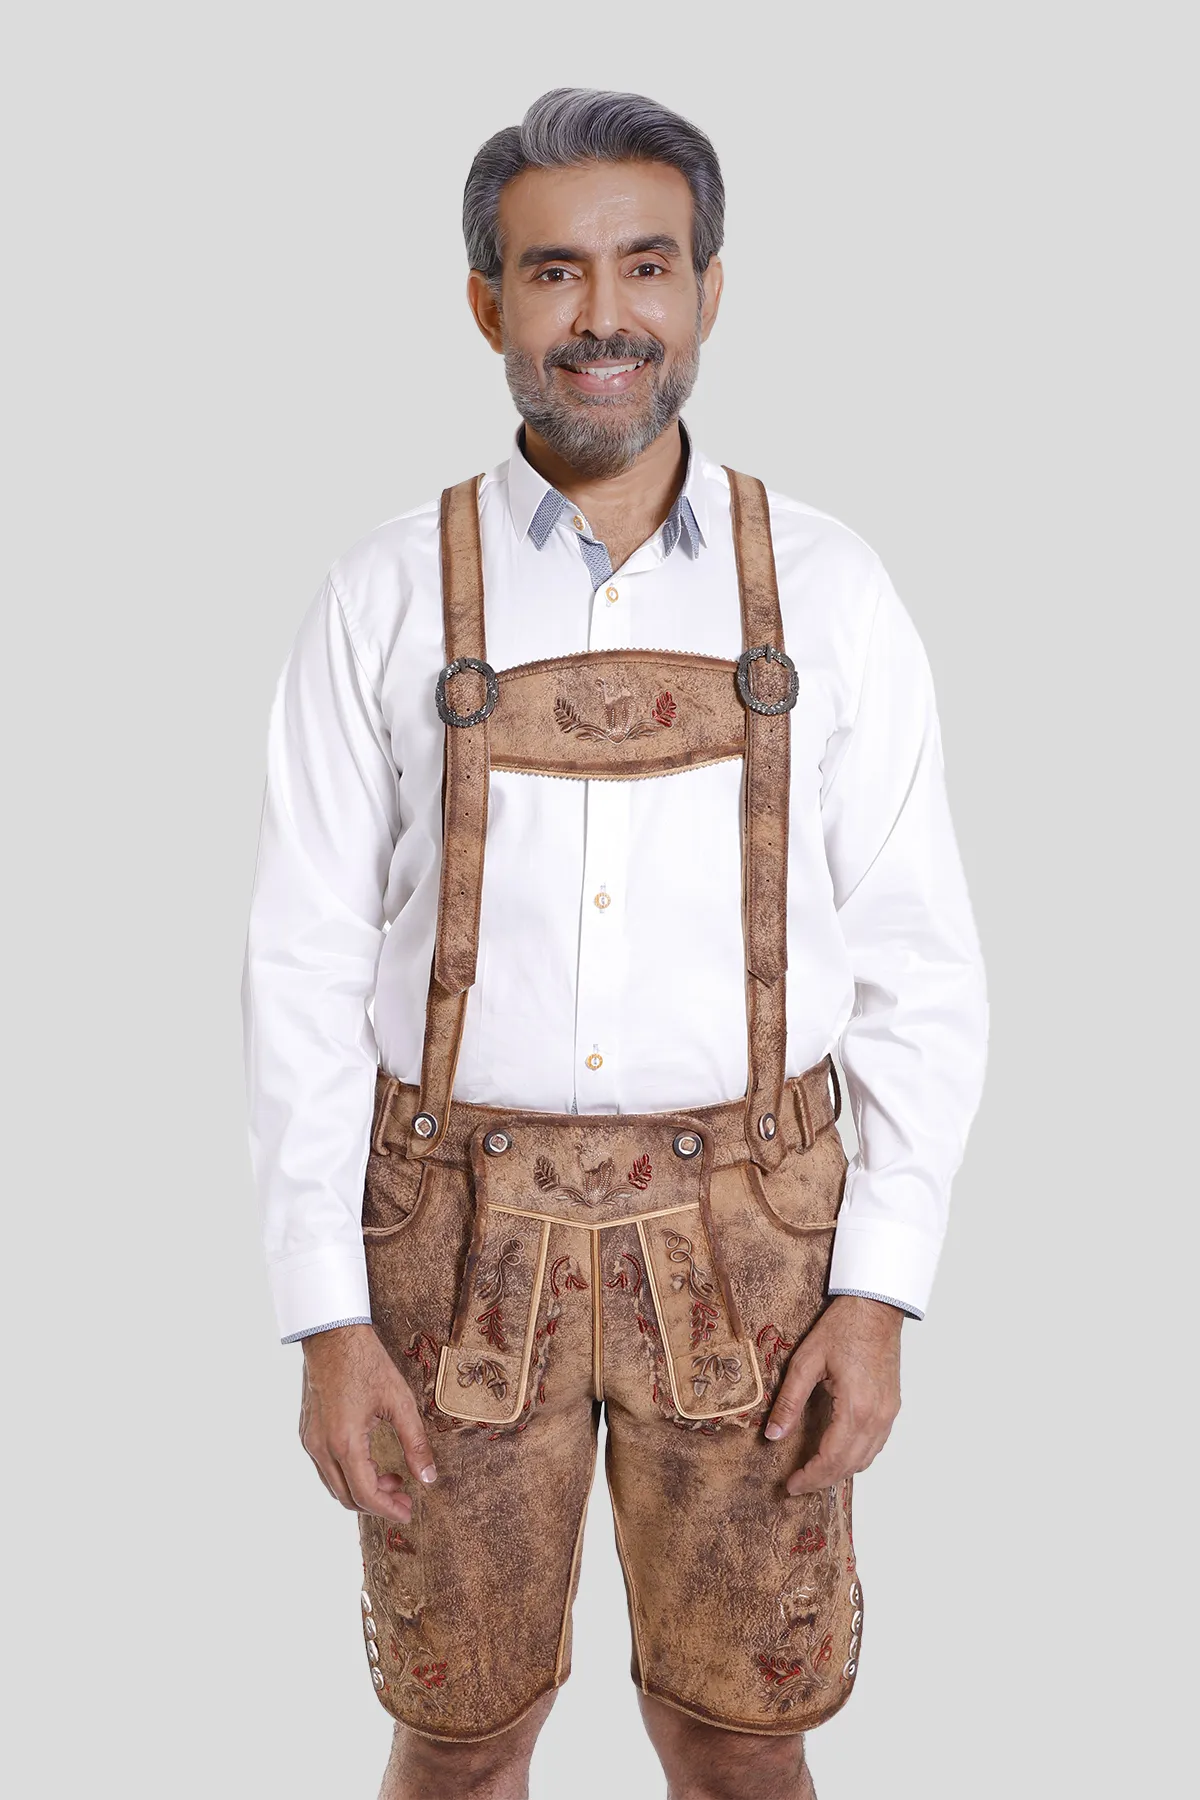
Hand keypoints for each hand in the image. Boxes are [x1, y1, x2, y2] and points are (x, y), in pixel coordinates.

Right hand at [299, 1322, 436, 1523]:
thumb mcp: (400, 1402)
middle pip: (346, 1497)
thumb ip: (415, 1443)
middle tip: (404, 1496)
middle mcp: (321, 1447)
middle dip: (377, 1503)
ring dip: (362, 1489)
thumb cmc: (367, 1363)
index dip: (389, 1511)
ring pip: (334, 1485)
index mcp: (345, 1442)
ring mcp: (310, 1440)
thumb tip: (428, 1478)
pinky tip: (370, 1462)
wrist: (333, 1335)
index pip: (366, 1495)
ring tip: (392, 1478)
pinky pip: (326, 1467)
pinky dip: (348, 1475)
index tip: (408, 1512)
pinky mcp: (307, 1432)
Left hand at [764, 1295, 903, 1495]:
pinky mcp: (892, 1407)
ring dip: (840, 1472)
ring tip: (813, 1474)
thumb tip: (772, 1434)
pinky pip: (876, 1445)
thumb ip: (789, 1401)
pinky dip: (856, 1458)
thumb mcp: (806, 1361)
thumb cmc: (842, 1328)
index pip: (832, 1459)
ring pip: (866, 1460)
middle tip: (797, 1485)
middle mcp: (877, 1417)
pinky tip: (838, 1455)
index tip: (790, 1486)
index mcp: (855, 1407)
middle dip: (822, 1480)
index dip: (810, 1477)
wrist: (876, 1307)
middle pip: (850, 1466)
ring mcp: (888, 1414)